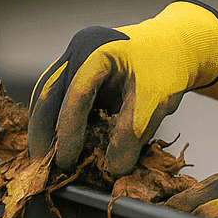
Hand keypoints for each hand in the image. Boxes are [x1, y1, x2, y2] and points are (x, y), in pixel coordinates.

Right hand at [27, 0, 217, 174]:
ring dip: (45, 128)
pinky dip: (58, 122)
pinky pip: (60, 98)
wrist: (176, 48)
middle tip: (42, 166)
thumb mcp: (155, 102)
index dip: (68, 132)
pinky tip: (61, 144)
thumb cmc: (167, 67)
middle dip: (41, 132)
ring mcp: (75, 59)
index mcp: (97, 50)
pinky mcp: (77, 73)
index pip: (76, 95)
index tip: (67, 162)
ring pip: (48, 96)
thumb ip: (131, 134)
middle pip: (47, 93)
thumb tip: (111, 168)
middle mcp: (79, 50)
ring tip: (46, 160)